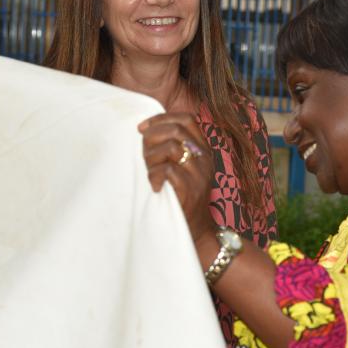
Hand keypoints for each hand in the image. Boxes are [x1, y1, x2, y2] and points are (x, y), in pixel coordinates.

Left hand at [138, 113, 215, 242]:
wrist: (196, 229)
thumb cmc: (182, 195)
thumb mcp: (183, 166)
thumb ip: (172, 147)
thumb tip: (145, 129)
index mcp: (204, 149)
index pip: (186, 119)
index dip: (161, 118)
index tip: (142, 129)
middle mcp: (205, 158)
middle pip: (175, 130)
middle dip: (151, 138)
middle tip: (143, 155)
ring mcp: (199, 174)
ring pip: (170, 148)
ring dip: (151, 158)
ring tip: (150, 172)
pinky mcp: (190, 190)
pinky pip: (167, 171)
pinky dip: (154, 176)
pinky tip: (155, 186)